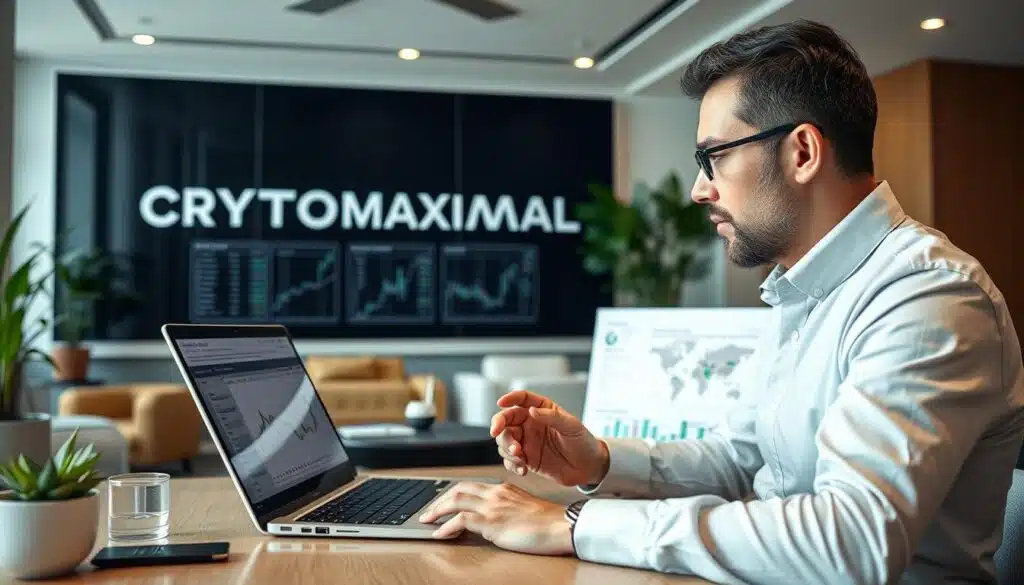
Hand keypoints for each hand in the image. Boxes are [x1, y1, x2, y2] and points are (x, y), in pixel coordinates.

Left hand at [418, 481, 572, 555]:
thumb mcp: (523, 508)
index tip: (443, 502)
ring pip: (456, 500)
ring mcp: (492, 506)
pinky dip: (447, 526)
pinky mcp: (492, 521)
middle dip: (440, 500)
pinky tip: (440, 534)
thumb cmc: (548, 522)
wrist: (561, 525)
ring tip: (427, 520)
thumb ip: (506, 508)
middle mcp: (495, 493)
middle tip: (429, 511)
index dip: (453, 494)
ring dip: (437, 510)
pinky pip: (461, 520)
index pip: (471, 486)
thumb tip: (492, 520)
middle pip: (459, 489)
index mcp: (503, 488)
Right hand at [490, 390, 608, 486]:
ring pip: (504, 441)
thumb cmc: (583, 442)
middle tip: (504, 438)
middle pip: (506, 420)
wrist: (589, 467)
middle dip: (500, 428)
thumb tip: (532, 410)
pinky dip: (512, 465)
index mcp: (541, 410)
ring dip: (507, 449)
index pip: (521, 399)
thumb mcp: (571, 426)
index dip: (510, 398)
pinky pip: (510, 460)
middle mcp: (530, 424)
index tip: (501, 403)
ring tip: (520, 458)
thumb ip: (551, 417)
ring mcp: (527, 442)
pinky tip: (523, 469)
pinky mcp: (526, 459)